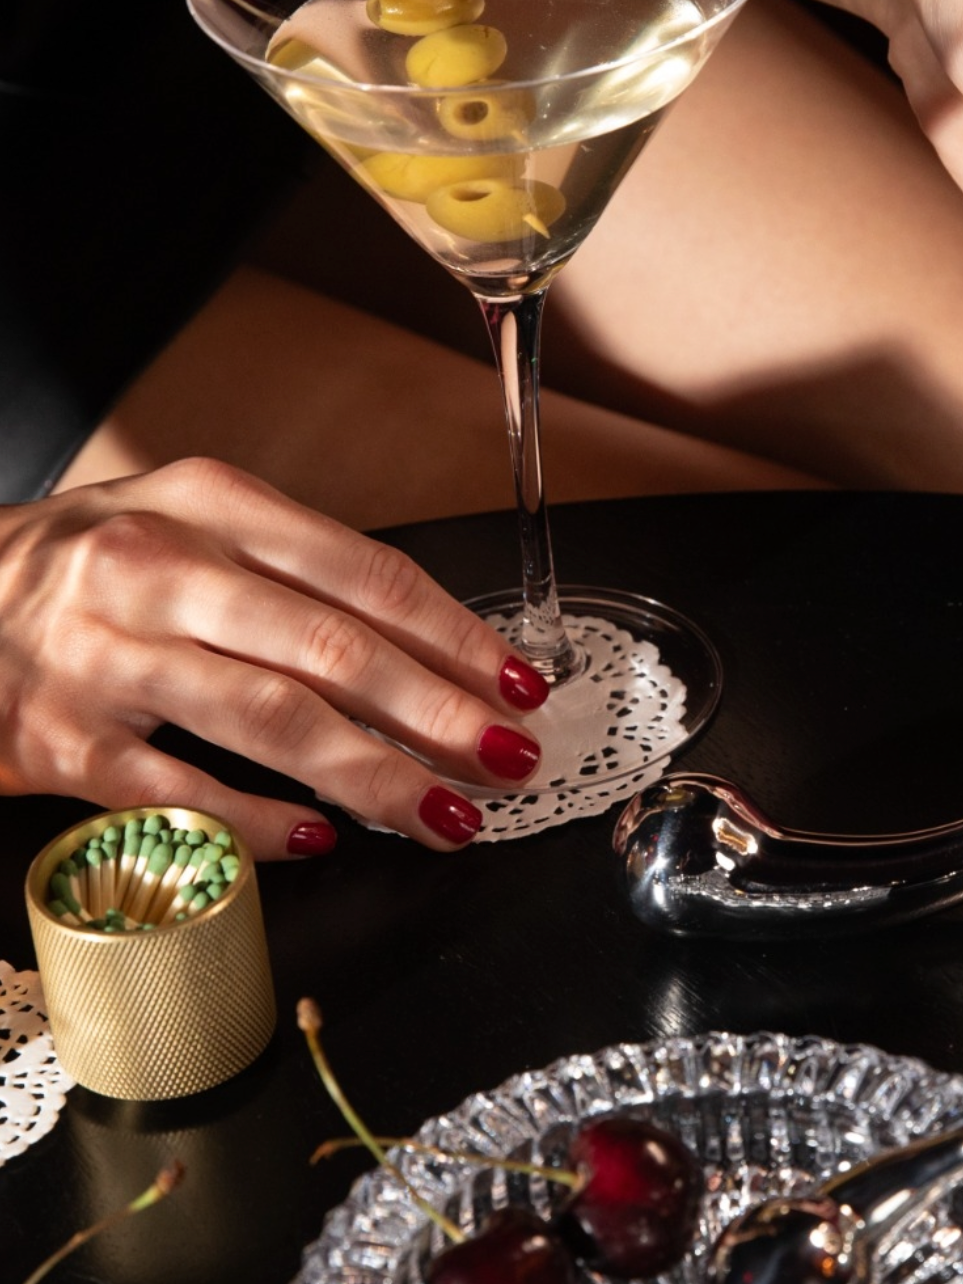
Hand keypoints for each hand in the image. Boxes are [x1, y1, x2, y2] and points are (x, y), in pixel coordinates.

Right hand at [0, 459, 550, 856]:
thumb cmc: (94, 564)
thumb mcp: (193, 525)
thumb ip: (298, 575)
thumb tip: (430, 650)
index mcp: (214, 505)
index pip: (367, 574)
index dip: (456, 635)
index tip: (519, 683)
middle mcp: (164, 570)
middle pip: (333, 648)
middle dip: (439, 712)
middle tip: (509, 758)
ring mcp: (107, 656)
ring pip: (269, 719)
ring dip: (374, 774)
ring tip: (445, 814)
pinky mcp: (59, 742)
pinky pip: (176, 791)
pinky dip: (256, 821)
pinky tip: (319, 840)